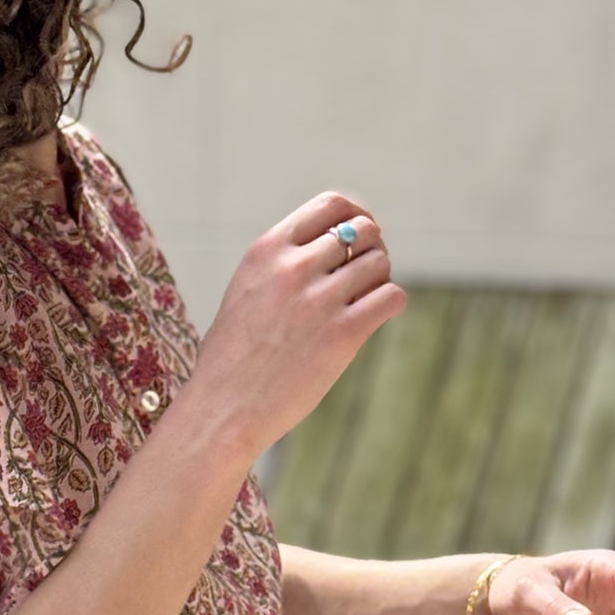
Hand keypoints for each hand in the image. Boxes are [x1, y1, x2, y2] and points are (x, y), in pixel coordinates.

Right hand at [191, 190, 405, 460]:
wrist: (223, 408)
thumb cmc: (232, 357)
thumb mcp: (246, 290)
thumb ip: (283, 264)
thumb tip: (336, 246)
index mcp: (267, 250)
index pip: (330, 205)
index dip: (355, 216)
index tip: (358, 238)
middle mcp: (293, 268)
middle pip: (363, 230)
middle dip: (372, 249)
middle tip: (364, 275)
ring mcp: (318, 300)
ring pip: (380, 263)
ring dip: (379, 279)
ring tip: (363, 302)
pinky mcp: (342, 334)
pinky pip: (392, 297)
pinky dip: (391, 304)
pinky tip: (374, 318)